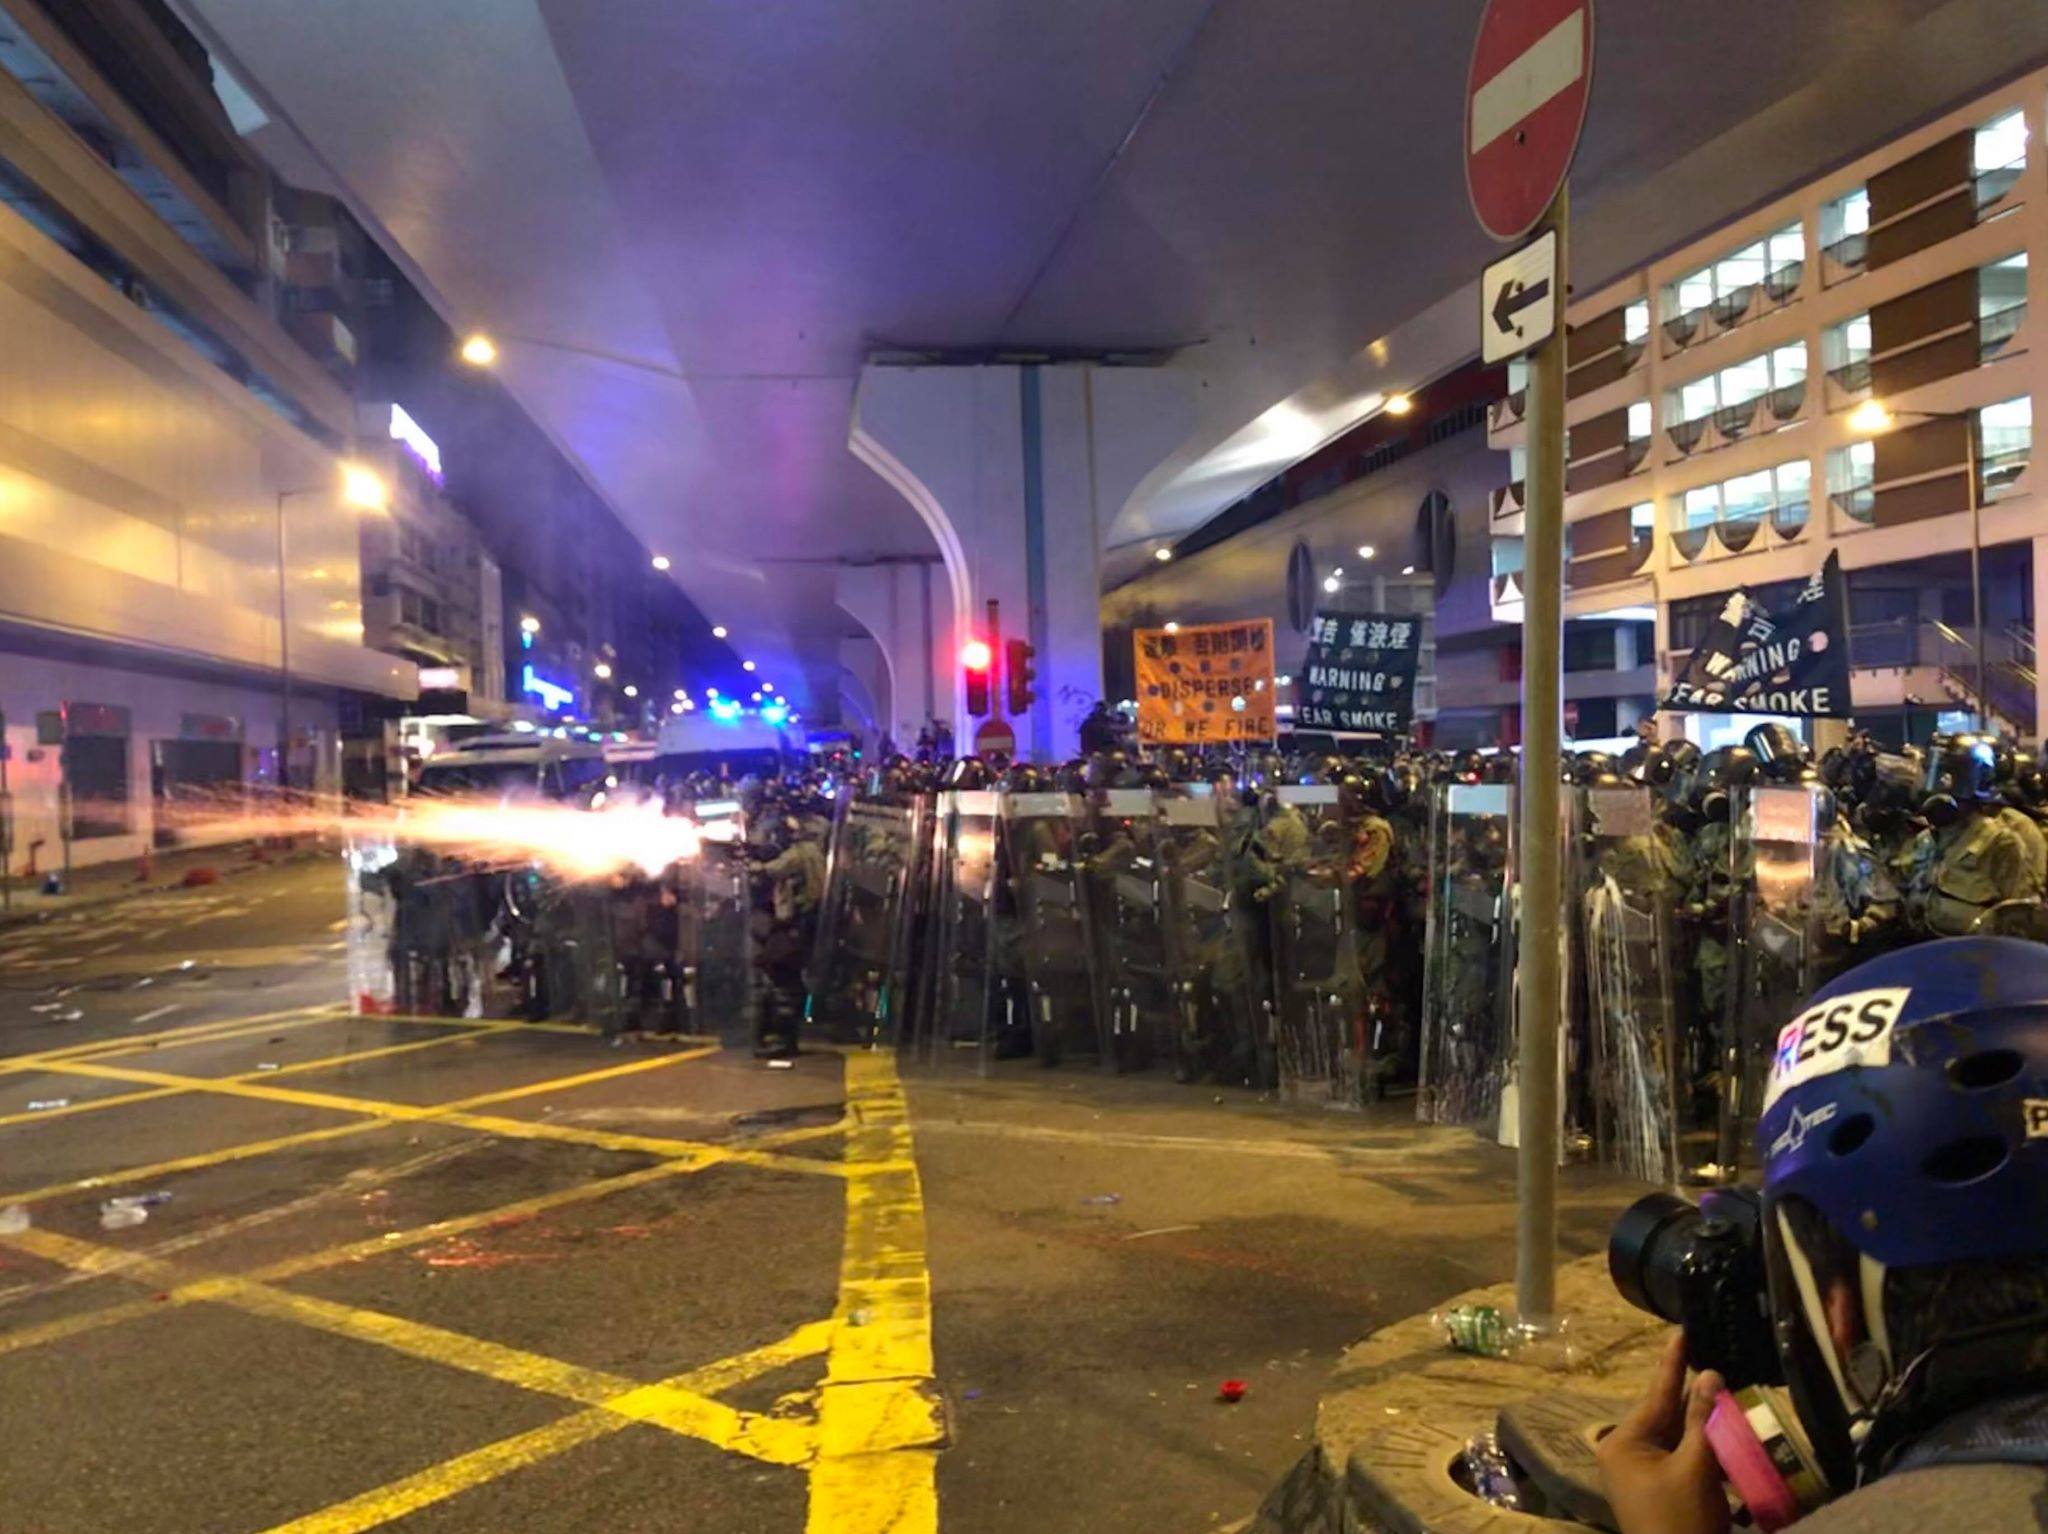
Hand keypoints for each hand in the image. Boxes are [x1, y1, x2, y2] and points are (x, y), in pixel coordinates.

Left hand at [1596, 1333, 1729, 1533]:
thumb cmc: (1682, 1521)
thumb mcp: (1695, 1468)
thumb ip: (1702, 1421)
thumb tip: (1709, 1375)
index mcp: (1623, 1443)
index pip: (1656, 1394)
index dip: (1673, 1362)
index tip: (1682, 1330)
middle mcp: (1625, 1453)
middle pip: (1667, 1415)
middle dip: (1697, 1396)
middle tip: (1718, 1361)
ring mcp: (1641, 1474)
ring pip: (1678, 1437)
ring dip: (1705, 1425)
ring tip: (1730, 1395)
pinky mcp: (1659, 1491)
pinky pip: (1683, 1460)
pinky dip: (1705, 1451)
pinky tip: (1728, 1438)